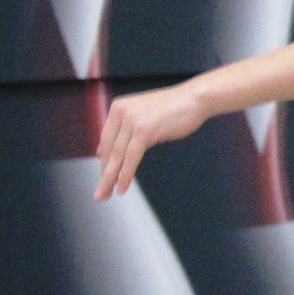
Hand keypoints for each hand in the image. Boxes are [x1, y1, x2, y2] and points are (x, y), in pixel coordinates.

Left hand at [96, 83, 208, 198]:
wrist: (194, 99)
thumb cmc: (174, 109)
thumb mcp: (144, 117)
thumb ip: (126, 130)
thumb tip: (105, 151)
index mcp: (118, 107)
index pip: (106, 139)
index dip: (103, 161)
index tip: (103, 177)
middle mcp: (121, 112)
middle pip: (108, 149)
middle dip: (104, 174)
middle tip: (99, 194)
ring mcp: (132, 120)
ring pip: (117, 155)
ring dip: (110, 179)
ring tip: (106, 195)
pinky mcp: (144, 130)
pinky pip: (131, 157)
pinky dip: (126, 174)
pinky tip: (122, 187)